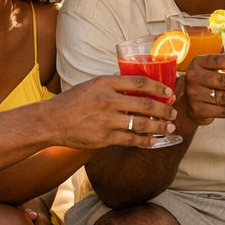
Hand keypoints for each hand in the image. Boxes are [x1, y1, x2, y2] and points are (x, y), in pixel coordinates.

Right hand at [51, 75, 177, 149]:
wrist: (51, 121)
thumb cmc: (71, 102)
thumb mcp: (91, 85)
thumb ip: (112, 84)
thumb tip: (135, 84)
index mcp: (105, 83)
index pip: (139, 82)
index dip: (158, 87)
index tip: (169, 91)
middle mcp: (108, 100)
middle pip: (145, 104)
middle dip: (164, 109)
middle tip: (173, 112)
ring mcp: (107, 120)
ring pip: (141, 124)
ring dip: (159, 126)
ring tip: (169, 127)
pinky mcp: (104, 137)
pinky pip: (131, 140)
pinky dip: (145, 141)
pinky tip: (154, 141)